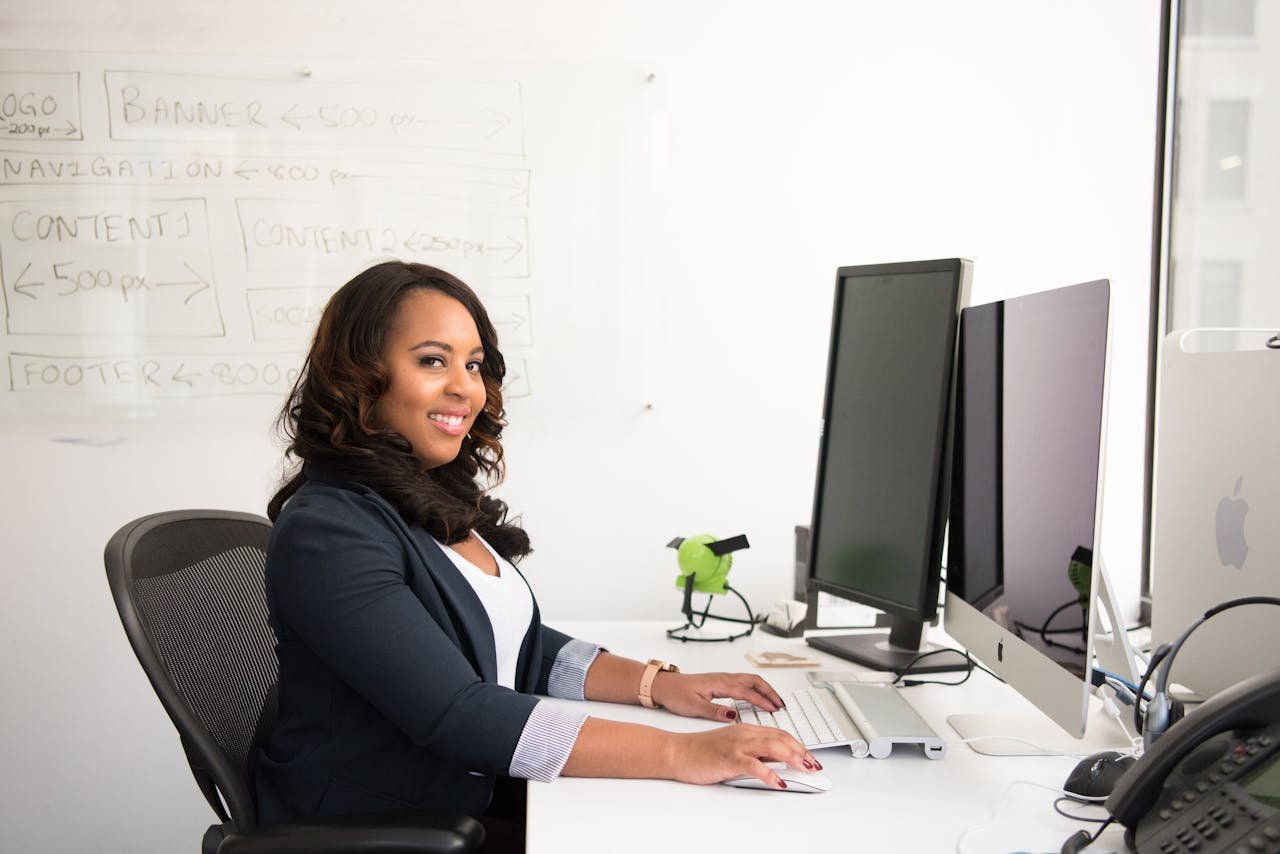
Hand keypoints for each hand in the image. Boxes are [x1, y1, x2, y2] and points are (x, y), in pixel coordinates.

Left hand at [650, 670, 783, 721]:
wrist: (663, 685)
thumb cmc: (676, 694)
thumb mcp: (693, 707)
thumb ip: (714, 711)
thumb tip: (733, 715)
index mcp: (719, 684)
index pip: (746, 691)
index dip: (762, 700)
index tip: (774, 708)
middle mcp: (723, 678)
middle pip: (753, 681)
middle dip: (770, 692)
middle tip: (781, 704)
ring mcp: (722, 678)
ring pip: (750, 680)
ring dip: (764, 689)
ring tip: (775, 701)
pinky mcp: (720, 682)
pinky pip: (743, 681)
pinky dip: (755, 688)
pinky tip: (757, 697)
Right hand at [667, 724, 821, 788]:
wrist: (677, 752)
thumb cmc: (700, 752)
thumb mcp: (731, 748)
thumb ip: (752, 752)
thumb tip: (773, 762)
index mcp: (745, 729)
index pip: (779, 733)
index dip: (797, 744)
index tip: (809, 756)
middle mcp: (744, 734)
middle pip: (780, 738)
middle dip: (801, 751)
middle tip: (814, 764)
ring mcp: (737, 745)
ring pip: (772, 747)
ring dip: (792, 758)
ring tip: (805, 769)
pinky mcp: (729, 758)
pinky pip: (754, 766)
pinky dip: (770, 774)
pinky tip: (780, 782)